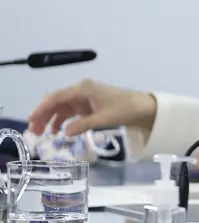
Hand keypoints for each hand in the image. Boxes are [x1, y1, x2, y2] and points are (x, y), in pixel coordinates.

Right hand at [27, 80, 156, 137]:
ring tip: (42, 133)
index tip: (31, 120)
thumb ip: (83, 125)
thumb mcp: (104, 118)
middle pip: (56, 101)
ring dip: (50, 119)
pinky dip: (62, 120)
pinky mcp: (88, 104)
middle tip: (34, 131)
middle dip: (43, 115)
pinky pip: (70, 111)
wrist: (143, 107)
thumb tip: (65, 132)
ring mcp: (84, 97)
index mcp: (84, 89)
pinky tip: (57, 130)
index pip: (57, 97)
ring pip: (61, 107)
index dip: (42, 108)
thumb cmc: (125, 109)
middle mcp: (81, 90)